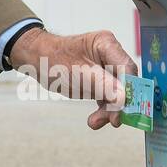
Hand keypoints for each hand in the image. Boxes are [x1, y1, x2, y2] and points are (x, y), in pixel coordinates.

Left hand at [8, 27, 138, 129]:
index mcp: (107, 44)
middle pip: (125, 83)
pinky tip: (95, 121)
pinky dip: (103, 110)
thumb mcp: (78, 73)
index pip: (127, 68)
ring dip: (110, 111)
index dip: (129, 90)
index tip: (124, 109)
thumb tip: (124, 98)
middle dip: (118, 104)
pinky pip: (108, 98)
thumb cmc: (53, 59)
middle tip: (113, 121)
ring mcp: (106, 69)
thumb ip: (103, 85)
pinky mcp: (102, 81)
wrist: (36, 62)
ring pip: (118, 94)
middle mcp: (110, 55)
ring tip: (96, 122)